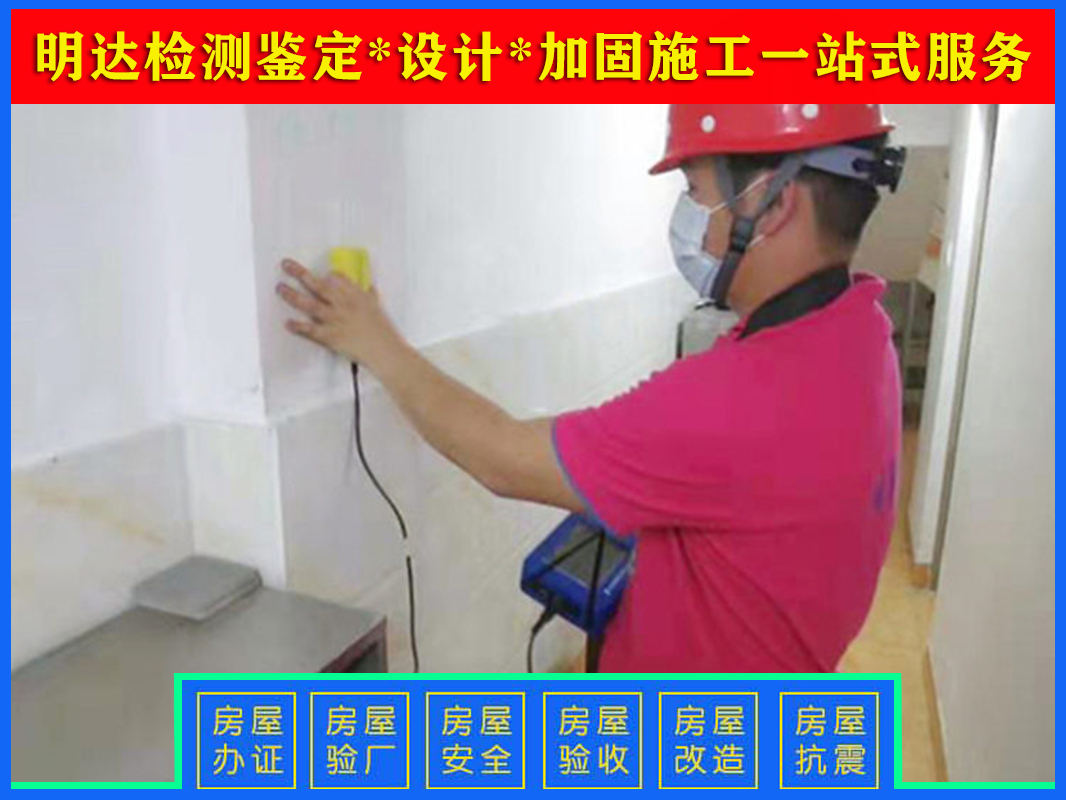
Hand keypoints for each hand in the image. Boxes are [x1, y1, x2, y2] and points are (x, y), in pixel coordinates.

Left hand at [276, 258, 403, 368]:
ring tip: (280, 288)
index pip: (337, 277)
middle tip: (286, 265)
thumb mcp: (377, 306)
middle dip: (300, 273)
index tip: (322, 274)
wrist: (384, 350)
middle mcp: (343, 304)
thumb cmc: (383, 330)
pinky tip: (288, 323)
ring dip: (292, 295)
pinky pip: (310, 329)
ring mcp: (335, 319)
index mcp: (355, 294)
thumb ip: (368, 294)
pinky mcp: (330, 336)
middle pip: (318, 285)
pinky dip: (298, 326)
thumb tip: (367, 286)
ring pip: (309, 304)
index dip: (327, 275)